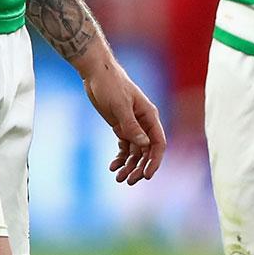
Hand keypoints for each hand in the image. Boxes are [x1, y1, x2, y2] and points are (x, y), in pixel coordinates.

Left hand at [80, 56, 166, 185]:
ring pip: (135, 152)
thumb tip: (144, 145)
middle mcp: (144, 123)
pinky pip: (124, 147)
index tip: (146, 175)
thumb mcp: (120, 106)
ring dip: (129, 166)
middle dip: (139, 167)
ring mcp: (132, 126)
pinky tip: (112, 167)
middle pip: (147, 151)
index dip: (154, 161)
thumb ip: (131, 126)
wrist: (95, 73)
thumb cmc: (110, 85)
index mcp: (149, 116)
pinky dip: (120, 158)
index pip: (158, 143)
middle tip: (128, 181)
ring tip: (118, 178)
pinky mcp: (120, 126)